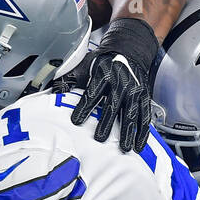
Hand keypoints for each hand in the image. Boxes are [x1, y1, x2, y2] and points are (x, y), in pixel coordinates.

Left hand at [65, 18, 159, 152]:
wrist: (128, 51)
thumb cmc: (103, 61)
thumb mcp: (86, 64)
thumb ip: (71, 78)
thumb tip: (55, 89)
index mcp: (104, 74)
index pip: (92, 93)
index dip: (84, 108)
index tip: (76, 121)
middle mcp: (121, 82)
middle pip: (113, 105)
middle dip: (107, 123)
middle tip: (100, 139)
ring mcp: (134, 91)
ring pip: (131, 114)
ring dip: (128, 132)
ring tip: (124, 148)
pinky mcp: (144, 98)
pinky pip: (144, 117)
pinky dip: (143, 133)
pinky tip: (138, 145)